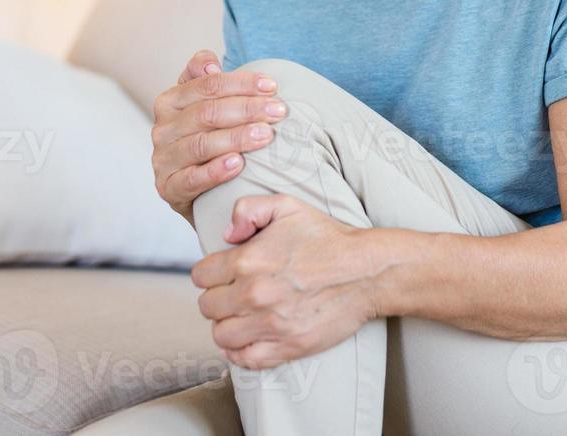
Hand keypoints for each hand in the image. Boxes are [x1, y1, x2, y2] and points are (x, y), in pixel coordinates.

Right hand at [151, 50, 287, 223]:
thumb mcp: (205, 103)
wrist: (197, 188)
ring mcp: (163, 159)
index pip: (207, 85)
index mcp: (170, 101)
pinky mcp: (168, 188)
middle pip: (207, 113)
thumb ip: (205, 77)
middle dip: (246, 109)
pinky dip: (215, 171)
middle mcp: (163, 128)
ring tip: (266, 135)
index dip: (241, 83)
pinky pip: (191, 179)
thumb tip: (211, 65)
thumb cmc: (208, 137)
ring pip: (201, 144)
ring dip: (236, 138)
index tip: (272, 86)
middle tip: (278, 111)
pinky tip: (238, 165)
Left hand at [191, 193, 377, 370]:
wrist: (366, 271)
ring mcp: (269, 324)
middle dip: (217, 298)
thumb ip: (247, 209)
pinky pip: (244, 360)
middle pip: (207, 307)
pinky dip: (240, 352)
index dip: (211, 273)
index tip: (223, 273)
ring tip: (241, 316)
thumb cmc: (327, 238)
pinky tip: (247, 339)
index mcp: (248, 260)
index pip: (201, 276)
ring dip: (227, 325)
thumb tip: (226, 234)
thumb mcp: (286, 206)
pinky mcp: (286, 346)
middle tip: (234, 293)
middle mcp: (253, 294)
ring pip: (221, 335)